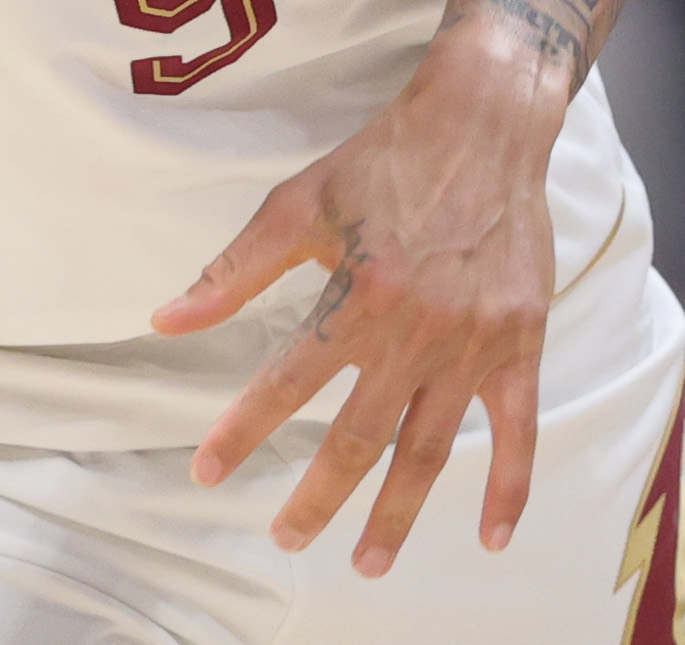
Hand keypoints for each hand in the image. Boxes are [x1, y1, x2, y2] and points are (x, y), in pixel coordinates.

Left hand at [154, 25, 568, 575]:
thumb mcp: (299, 204)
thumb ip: (234, 271)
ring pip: (430, 449)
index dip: (242, 431)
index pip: (287, 383)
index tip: (207, 472)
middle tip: (286, 538)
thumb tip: (164, 319)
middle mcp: (415, 330)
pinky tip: (491, 536)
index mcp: (358, 295)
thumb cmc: (384, 160)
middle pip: (359, 437)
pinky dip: (508, 487)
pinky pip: (517, 430)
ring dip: (397, 513)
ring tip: (368, 560)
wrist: (484, 124)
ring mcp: (474, 344)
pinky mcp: (520, 343)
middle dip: (319, 497)